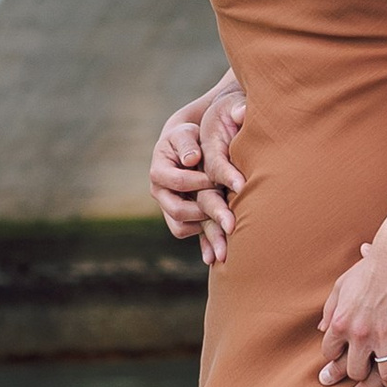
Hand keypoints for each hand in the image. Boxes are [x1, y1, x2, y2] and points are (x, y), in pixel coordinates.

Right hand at [148, 78, 245, 263]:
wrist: (187, 149)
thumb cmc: (189, 137)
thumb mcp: (185, 133)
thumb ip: (187, 143)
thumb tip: (192, 159)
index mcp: (158, 172)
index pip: (177, 182)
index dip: (198, 182)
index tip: (218, 179)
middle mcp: (160, 194)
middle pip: (178, 211)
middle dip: (204, 212)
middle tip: (228, 211)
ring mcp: (169, 209)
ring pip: (181, 227)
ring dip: (204, 229)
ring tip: (226, 226)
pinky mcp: (180, 219)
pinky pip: (189, 236)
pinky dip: (203, 243)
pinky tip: (219, 252)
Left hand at [317, 240, 386, 386]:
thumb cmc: (369, 268)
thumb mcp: (341, 285)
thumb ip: (330, 309)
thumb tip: (321, 328)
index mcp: (340, 322)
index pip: (331, 354)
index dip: (337, 361)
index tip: (345, 363)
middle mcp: (359, 334)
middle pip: (356, 371)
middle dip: (363, 376)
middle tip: (371, 377)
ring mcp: (384, 335)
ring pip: (386, 375)